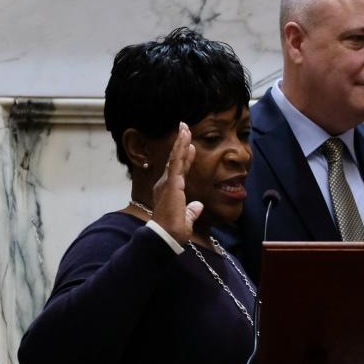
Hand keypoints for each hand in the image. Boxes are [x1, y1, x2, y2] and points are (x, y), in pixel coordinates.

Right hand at [151, 123, 202, 243]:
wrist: (166, 237)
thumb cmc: (173, 232)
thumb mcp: (186, 220)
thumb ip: (191, 212)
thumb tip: (197, 206)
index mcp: (169, 192)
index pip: (179, 171)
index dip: (184, 158)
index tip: (190, 146)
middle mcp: (166, 184)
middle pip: (176, 160)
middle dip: (181, 144)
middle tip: (185, 128)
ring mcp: (168, 182)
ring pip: (176, 157)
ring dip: (181, 141)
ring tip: (185, 127)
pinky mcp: (172, 183)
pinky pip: (177, 162)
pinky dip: (180, 148)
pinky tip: (185, 138)